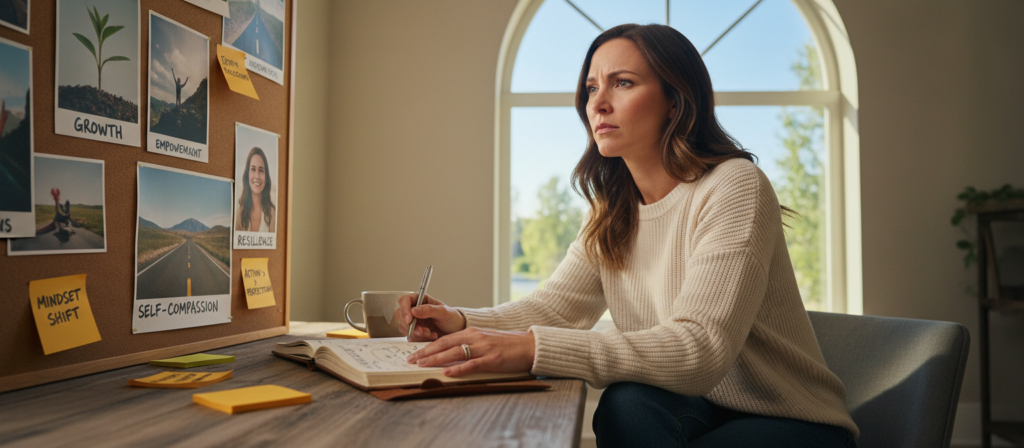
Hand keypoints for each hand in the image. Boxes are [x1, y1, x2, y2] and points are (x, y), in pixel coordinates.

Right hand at [394, 293, 465, 341]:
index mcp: (420, 300)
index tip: (409, 319)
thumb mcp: (444, 312)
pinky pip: (410, 337)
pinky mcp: (415, 333)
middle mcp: (414, 310)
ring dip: (415, 333)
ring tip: (430, 333)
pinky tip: (431, 336)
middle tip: (421, 331)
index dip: (404, 309)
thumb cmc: (452, 318)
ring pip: (403, 327)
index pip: (404, 300)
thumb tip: (414, 310)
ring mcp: (414, 322)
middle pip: (400, 314)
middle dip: (409, 325)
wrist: (456, 332)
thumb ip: (429, 310)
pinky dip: (419, 339)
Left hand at [406, 328, 535, 376]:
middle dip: (426, 353)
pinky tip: (447, 373)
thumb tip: (451, 357)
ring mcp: (483, 348)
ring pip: (454, 353)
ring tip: (421, 365)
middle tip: (411, 360)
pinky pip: (471, 364)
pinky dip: (458, 369)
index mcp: (472, 332)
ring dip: (435, 359)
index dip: (428, 347)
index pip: (444, 339)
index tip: (415, 353)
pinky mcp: (492, 359)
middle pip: (444, 344)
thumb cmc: (507, 346)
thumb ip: (469, 346)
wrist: (530, 346)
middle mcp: (475, 337)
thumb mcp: (485, 341)